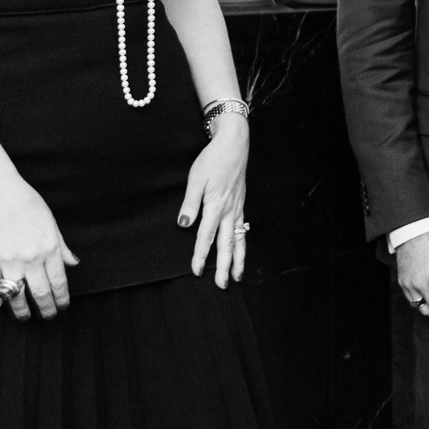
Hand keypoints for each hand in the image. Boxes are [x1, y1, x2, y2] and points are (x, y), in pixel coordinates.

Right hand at [0, 174, 76, 319]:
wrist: (0, 193)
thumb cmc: (28, 205)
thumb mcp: (51, 224)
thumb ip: (62, 247)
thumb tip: (73, 263)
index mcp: (49, 249)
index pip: (58, 282)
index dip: (61, 298)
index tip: (62, 306)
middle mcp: (30, 258)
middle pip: (40, 293)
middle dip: (46, 308)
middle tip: (48, 316)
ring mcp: (8, 261)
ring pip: (15, 295)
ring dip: (20, 309)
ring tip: (24, 316)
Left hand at [178, 113, 248, 287]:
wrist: (235, 144)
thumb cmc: (213, 159)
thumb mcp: (196, 178)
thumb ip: (190, 203)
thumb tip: (184, 225)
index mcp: (216, 205)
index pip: (206, 236)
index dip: (200, 255)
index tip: (196, 271)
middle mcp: (230, 210)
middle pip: (227, 244)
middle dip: (225, 266)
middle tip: (222, 285)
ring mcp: (238, 208)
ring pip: (240, 239)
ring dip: (238, 259)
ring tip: (237, 276)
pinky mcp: (241, 204)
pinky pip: (243, 229)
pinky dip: (243, 243)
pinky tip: (242, 250)